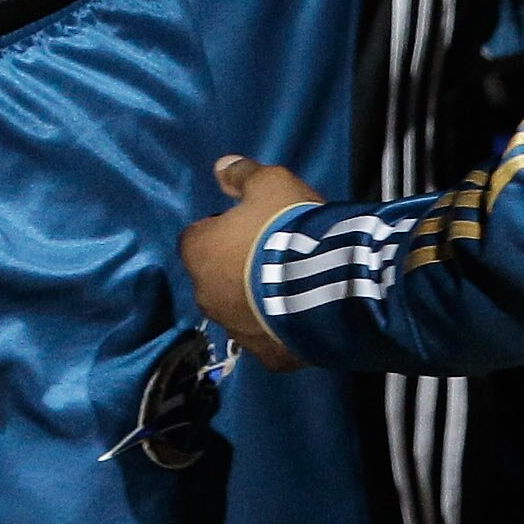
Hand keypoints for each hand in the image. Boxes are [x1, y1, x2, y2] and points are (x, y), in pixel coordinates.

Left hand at [181, 156, 321, 371]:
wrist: (327, 284)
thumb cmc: (286, 228)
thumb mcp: (270, 183)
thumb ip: (243, 175)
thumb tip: (222, 167)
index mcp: (199, 253)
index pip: (196, 239)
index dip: (220, 230)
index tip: (247, 226)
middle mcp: (207, 297)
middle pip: (214, 278)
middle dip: (235, 269)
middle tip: (271, 256)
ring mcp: (235, 331)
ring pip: (238, 313)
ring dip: (254, 302)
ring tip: (290, 287)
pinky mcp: (267, 356)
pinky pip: (268, 340)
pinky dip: (278, 330)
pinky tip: (302, 316)